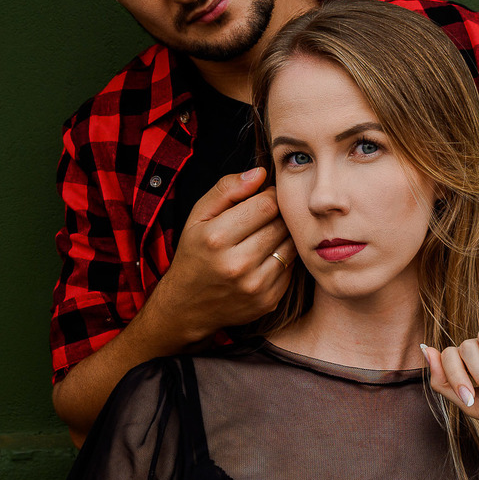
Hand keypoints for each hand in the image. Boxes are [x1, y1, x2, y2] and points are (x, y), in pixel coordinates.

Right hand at [146, 167, 296, 342]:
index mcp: (217, 238)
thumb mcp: (198, 216)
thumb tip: (261, 173)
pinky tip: (265, 258)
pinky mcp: (268, 301)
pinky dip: (282, 259)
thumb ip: (227, 189)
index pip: (266, 204)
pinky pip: (291, 268)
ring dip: (283, 237)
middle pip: (281, 225)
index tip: (262, 198)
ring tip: (264, 237)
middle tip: (264, 218)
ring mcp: (255, 286)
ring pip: (290, 246)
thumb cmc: (194, 253)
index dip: (268, 196)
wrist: (187, 306)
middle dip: (277, 216)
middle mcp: (237, 264)